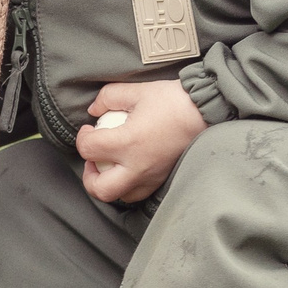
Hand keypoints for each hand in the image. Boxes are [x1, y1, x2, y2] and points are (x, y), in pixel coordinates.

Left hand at [73, 80, 206, 204]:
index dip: (82, 138)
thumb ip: (109, 97)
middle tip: (92, 160)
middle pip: (100, 189)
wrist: (206, 111)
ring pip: (121, 196)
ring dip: (109, 183)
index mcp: (127, 143)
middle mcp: (137, 166)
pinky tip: (129, 167)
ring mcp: (152, 176)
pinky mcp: (163, 178)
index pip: (88, 150)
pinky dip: (128, 184)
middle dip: (89, 177)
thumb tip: (94, 109)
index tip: (88, 129)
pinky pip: (140, 192)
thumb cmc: (174, 101)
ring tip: (110, 166)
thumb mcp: (137, 91)